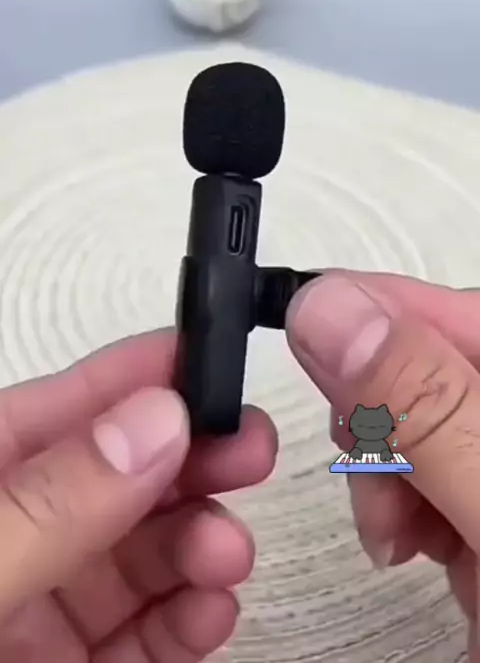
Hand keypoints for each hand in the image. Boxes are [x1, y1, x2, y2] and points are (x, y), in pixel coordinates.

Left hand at [0, 328, 277, 661]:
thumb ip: (53, 503)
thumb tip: (152, 422)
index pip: (61, 410)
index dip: (137, 376)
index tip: (208, 356)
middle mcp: (18, 535)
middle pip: (122, 476)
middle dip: (193, 458)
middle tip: (249, 449)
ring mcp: (45, 606)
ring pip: (144, 553)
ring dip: (202, 541)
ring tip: (228, 550)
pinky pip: (146, 634)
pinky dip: (190, 616)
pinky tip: (213, 606)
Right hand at [286, 271, 479, 661]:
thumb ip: (427, 411)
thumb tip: (335, 309)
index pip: (471, 313)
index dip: (389, 312)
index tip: (314, 325)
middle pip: (446, 364)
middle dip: (386, 409)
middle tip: (365, 461)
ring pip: (429, 423)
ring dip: (392, 468)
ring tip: (396, 531)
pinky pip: (438, 476)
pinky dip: (410, 505)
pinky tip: (418, 543)